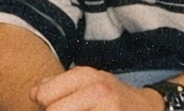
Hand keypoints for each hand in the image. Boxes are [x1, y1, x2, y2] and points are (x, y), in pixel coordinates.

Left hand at [31, 66, 163, 110]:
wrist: (149, 109)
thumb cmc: (113, 97)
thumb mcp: (89, 82)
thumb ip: (59, 85)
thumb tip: (33, 93)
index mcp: (88, 76)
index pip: (45, 95)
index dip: (45, 105)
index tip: (56, 107)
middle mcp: (99, 91)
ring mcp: (108, 110)